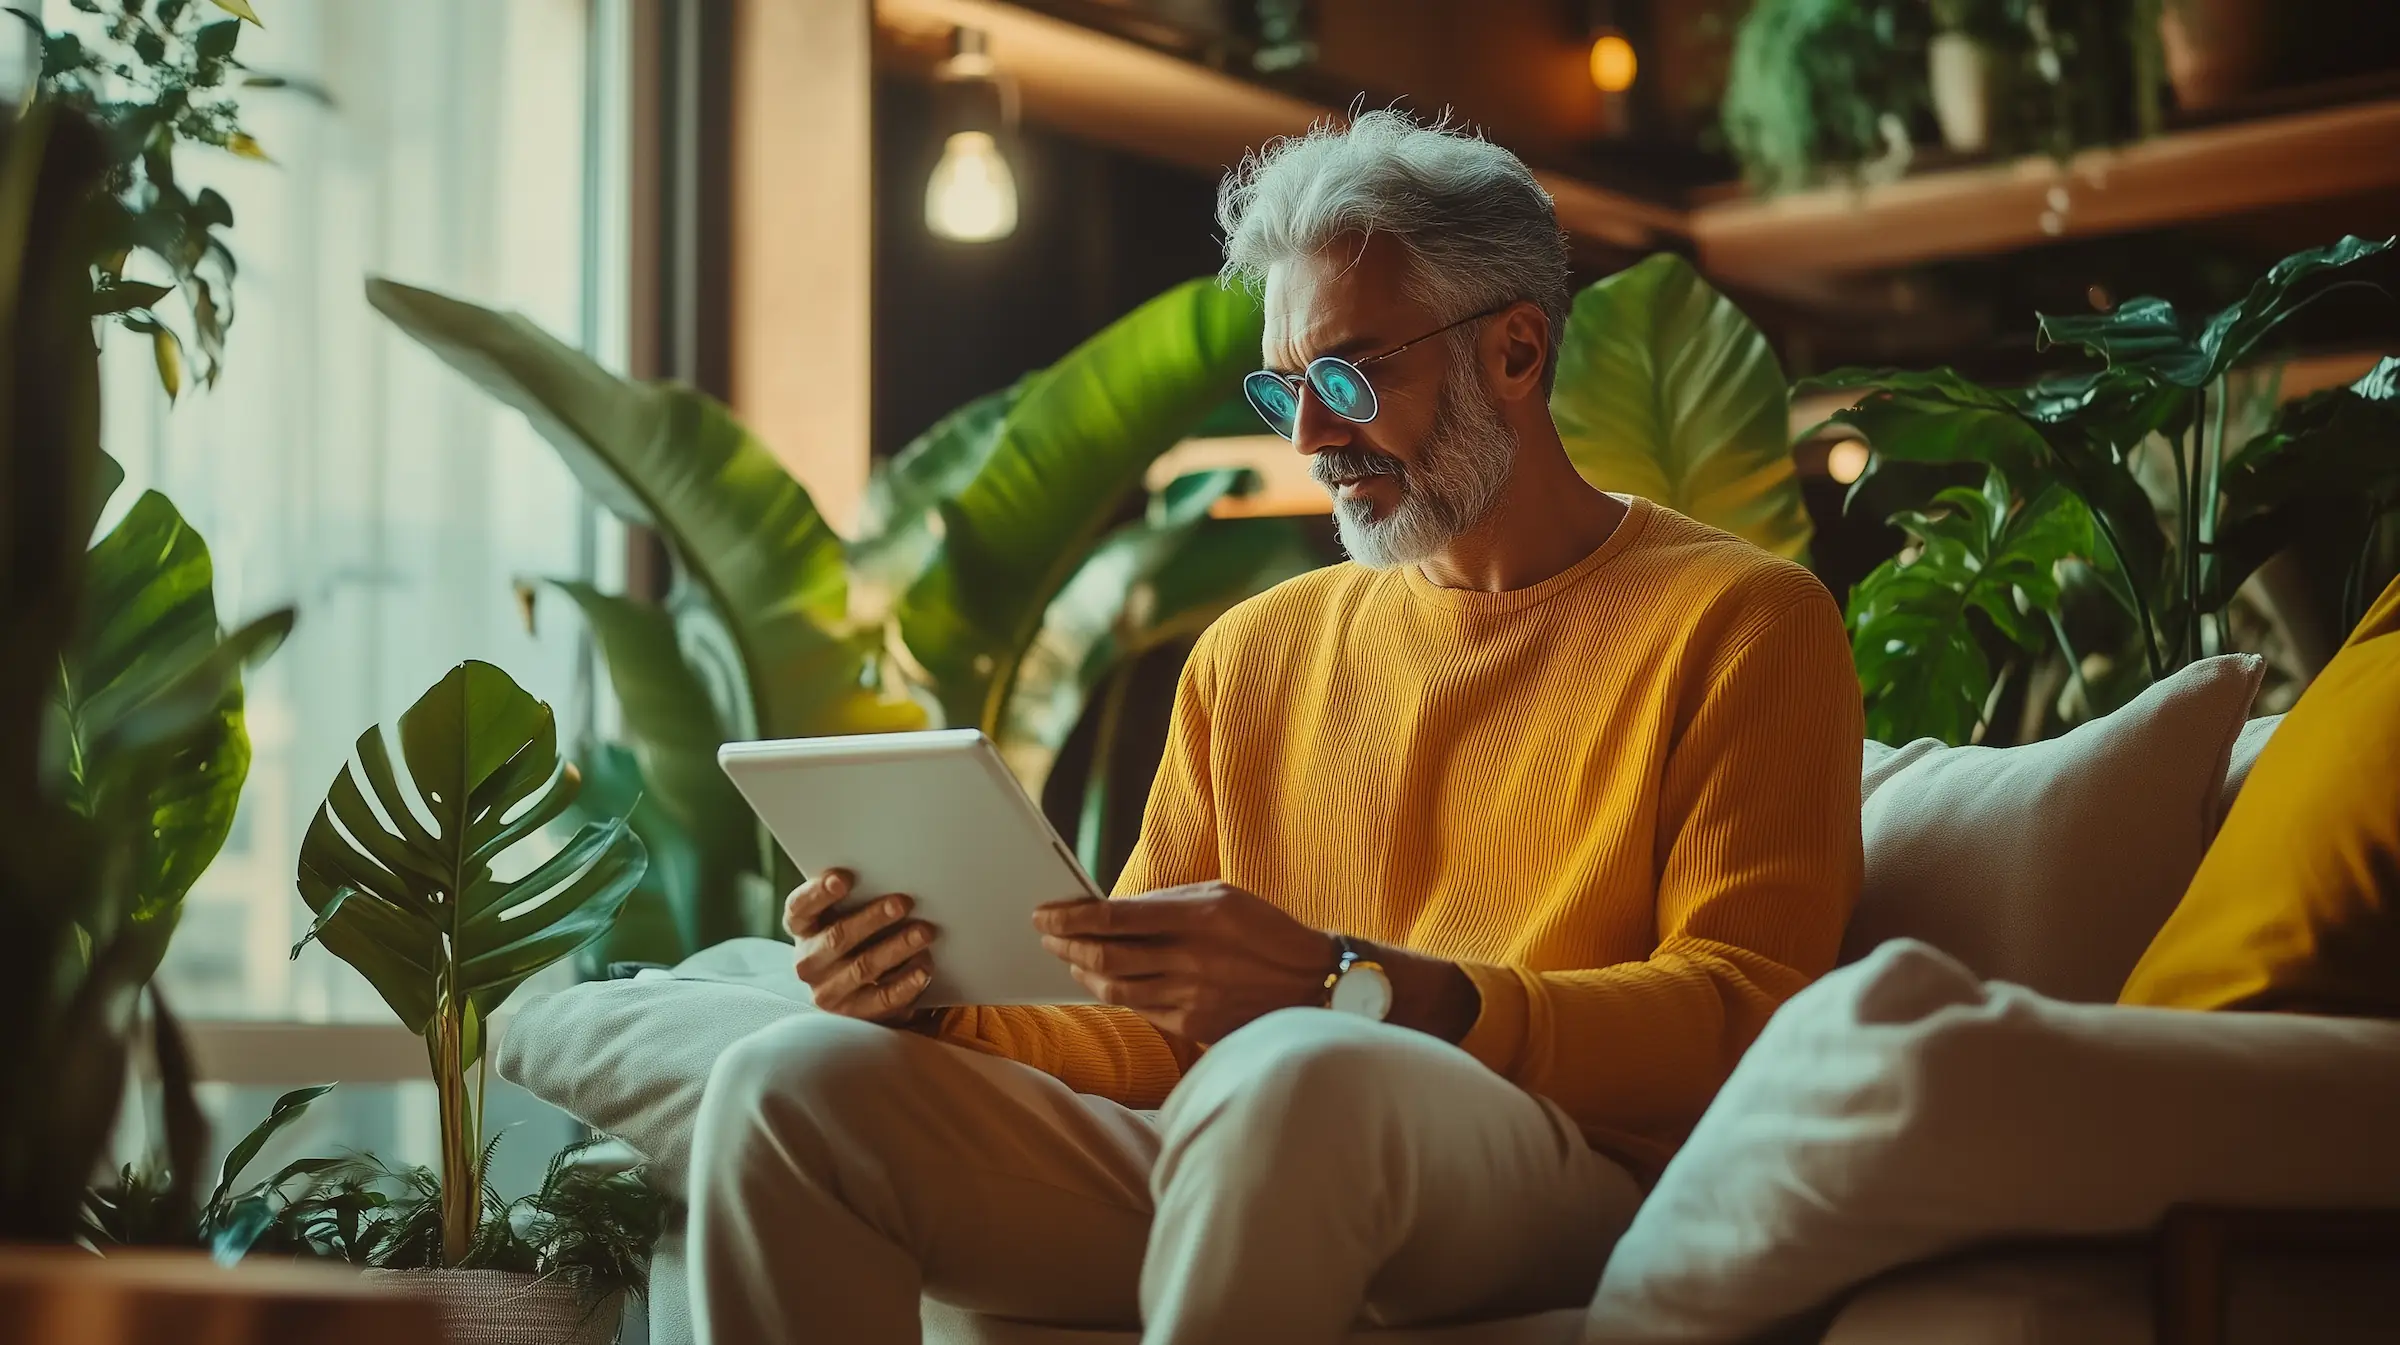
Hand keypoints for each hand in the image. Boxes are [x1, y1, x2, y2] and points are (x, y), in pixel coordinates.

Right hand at [784, 868, 937, 1023]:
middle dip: (872, 918)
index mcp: (802, 928)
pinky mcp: (854, 1015)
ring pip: (863, 967)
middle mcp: (808, 962)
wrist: (858, 989)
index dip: (819, 893)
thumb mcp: (847, 915)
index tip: (844, 878)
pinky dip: (906, 984)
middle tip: (903, 902)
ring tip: (924, 932)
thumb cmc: (856, 936)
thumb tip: (894, 876)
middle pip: (837, 937)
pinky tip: (924, 969)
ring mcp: (828, 992)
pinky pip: (882, 1000)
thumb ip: (858, 898)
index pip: (800, 908)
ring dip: (897, 948)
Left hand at [1032, 881, 1333, 1044]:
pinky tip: (1105, 981)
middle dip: (1065, 944)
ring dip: (1083, 972)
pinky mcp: (1192, 1025)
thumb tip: (1112, 911)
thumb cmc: (1264, 931)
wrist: (1312, 984)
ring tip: (1071, 959)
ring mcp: (1190, 996)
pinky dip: (1114, 993)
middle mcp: (1190, 957)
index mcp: (1197, 915)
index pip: (1113, 917)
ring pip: (1114, 987)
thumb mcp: (1222, 897)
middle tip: (1047, 935)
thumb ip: (1167, 903)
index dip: (1070, 917)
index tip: (1044, 914)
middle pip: (1104, 955)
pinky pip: (1139, 1010)